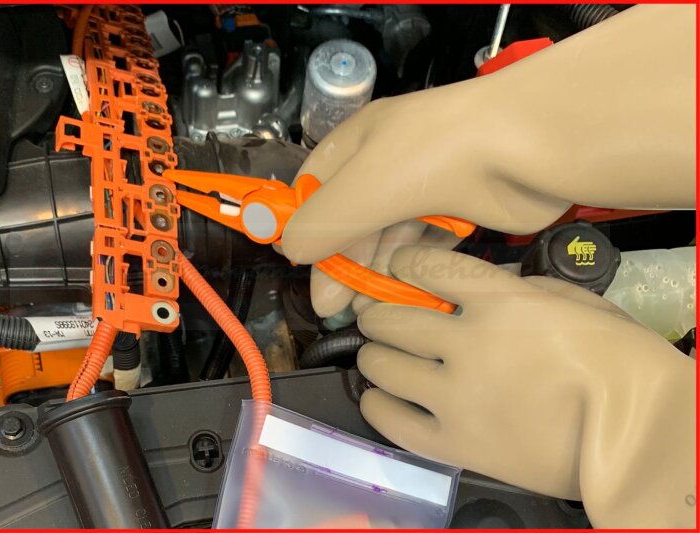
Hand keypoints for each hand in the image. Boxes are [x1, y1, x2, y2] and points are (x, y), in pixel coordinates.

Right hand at [284, 87, 570, 316]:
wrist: (527, 146)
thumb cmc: (432, 155)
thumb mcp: (360, 188)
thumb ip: (320, 223)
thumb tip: (291, 252)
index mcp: (357, 143)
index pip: (313, 188)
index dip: (301, 226)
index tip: (297, 265)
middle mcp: (387, 163)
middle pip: (350, 220)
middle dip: (339, 262)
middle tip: (332, 307)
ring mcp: (425, 187)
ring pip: (386, 237)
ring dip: (372, 273)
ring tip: (364, 311)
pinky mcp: (458, 212)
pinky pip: (422, 246)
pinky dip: (408, 271)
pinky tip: (400, 297)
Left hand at [356, 246, 694, 527]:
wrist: (638, 438)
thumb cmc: (620, 363)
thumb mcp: (574, 303)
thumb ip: (517, 290)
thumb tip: (474, 289)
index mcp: (500, 302)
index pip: (428, 268)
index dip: (404, 266)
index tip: (397, 271)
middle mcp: (467, 344)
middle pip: (392, 319)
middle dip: (379, 314)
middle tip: (379, 319)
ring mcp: (455, 397)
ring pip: (383, 365)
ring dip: (375, 355)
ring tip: (380, 357)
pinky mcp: (454, 444)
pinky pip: (392, 420)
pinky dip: (378, 403)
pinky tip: (380, 396)